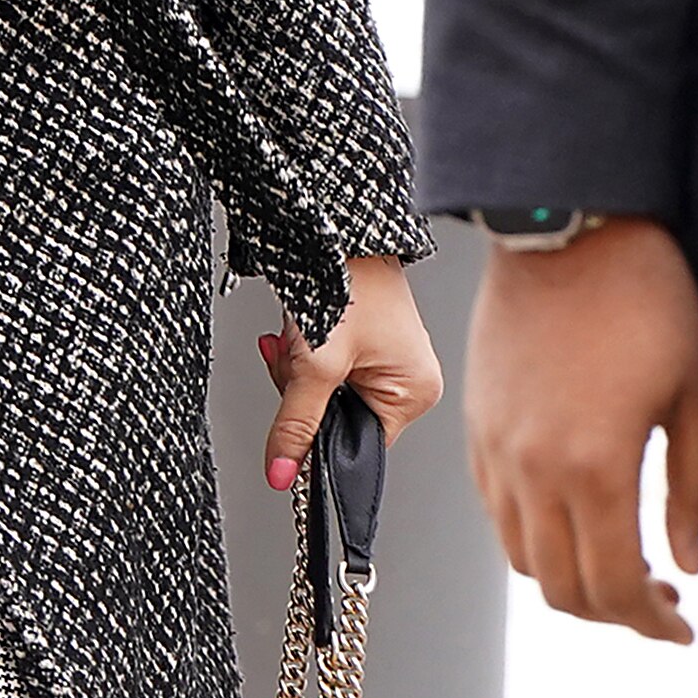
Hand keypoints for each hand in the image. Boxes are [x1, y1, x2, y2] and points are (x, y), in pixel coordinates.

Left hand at [258, 255, 445, 488]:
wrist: (341, 224)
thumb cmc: (347, 279)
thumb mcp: (315, 362)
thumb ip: (296, 423)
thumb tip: (284, 474)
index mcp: (414, 393)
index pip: (357, 445)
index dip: (317, 434)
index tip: (291, 418)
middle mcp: (409, 379)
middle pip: (338, 418)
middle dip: (302, 390)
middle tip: (291, 357)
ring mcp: (388, 359)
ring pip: (327, 392)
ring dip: (299, 368)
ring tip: (294, 337)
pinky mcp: (368, 341)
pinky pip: (328, 368)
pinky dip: (305, 353)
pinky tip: (297, 331)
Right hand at [464, 216, 697, 642]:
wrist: (568, 223)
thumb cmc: (645, 295)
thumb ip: (696, 488)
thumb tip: (689, 563)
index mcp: (595, 465)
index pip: (615, 588)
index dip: (652, 623)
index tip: (682, 625)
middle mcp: (533, 469)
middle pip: (563, 590)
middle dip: (615, 614)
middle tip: (660, 601)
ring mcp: (496, 448)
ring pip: (523, 559)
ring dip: (572, 579)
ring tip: (621, 561)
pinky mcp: (476, 424)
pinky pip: (497, 512)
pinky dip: (536, 536)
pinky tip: (578, 514)